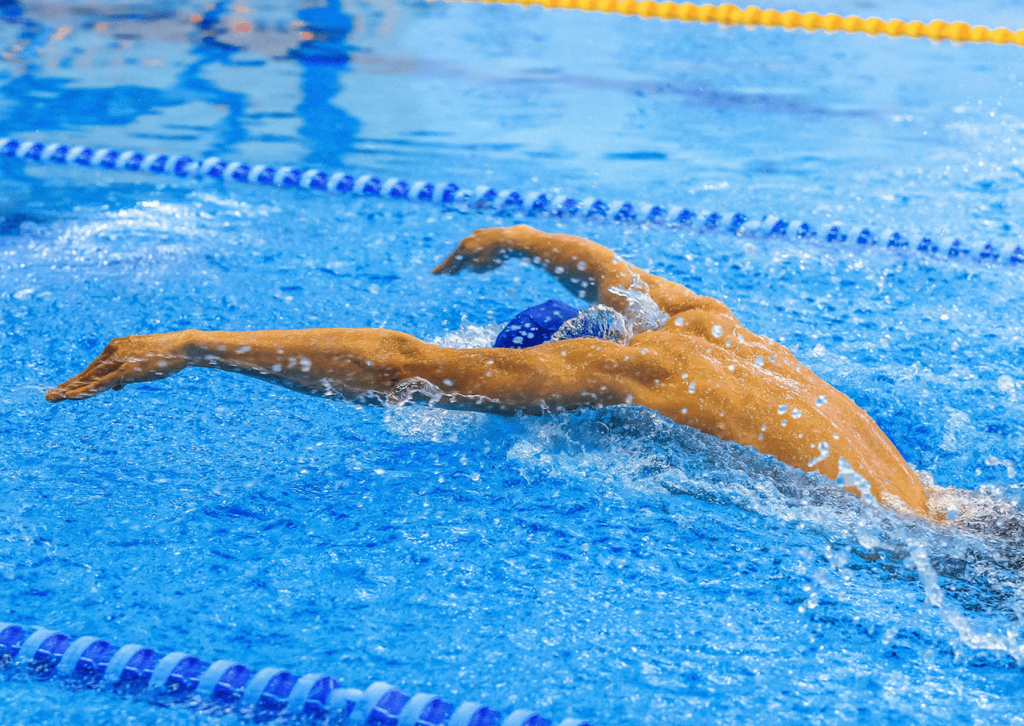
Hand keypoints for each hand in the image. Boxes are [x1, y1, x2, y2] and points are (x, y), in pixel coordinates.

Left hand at [46, 332, 189, 401]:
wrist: (183, 346)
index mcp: (117, 347)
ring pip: (89, 379)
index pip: (95, 367)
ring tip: (52, 399)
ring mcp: (118, 360)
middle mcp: (113, 351)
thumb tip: (116, 386)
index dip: (81, 381)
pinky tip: (69, 398)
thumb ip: (127, 373)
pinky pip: (99, 384)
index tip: (67, 390)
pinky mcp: (124, 370)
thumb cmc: (168, 354)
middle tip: (50, 396)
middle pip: (87, 372)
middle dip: (68, 385)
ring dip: (69, 390)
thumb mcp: (144, 364)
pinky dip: (84, 391)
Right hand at [433, 226, 529, 274]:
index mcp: (464, 247)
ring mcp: (478, 234)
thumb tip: (470, 264)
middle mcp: (469, 238)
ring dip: (467, 258)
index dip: (443, 268)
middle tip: (450, 273)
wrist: (512, 239)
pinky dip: (477, 252)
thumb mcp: (480, 266)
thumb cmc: (495, 255)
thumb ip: (472, 266)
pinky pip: (480, 245)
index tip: (434, 273)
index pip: (450, 261)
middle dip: (455, 264)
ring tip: (467, 266)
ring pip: (470, 249)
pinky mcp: (488, 233)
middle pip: (459, 254)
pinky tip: (480, 255)